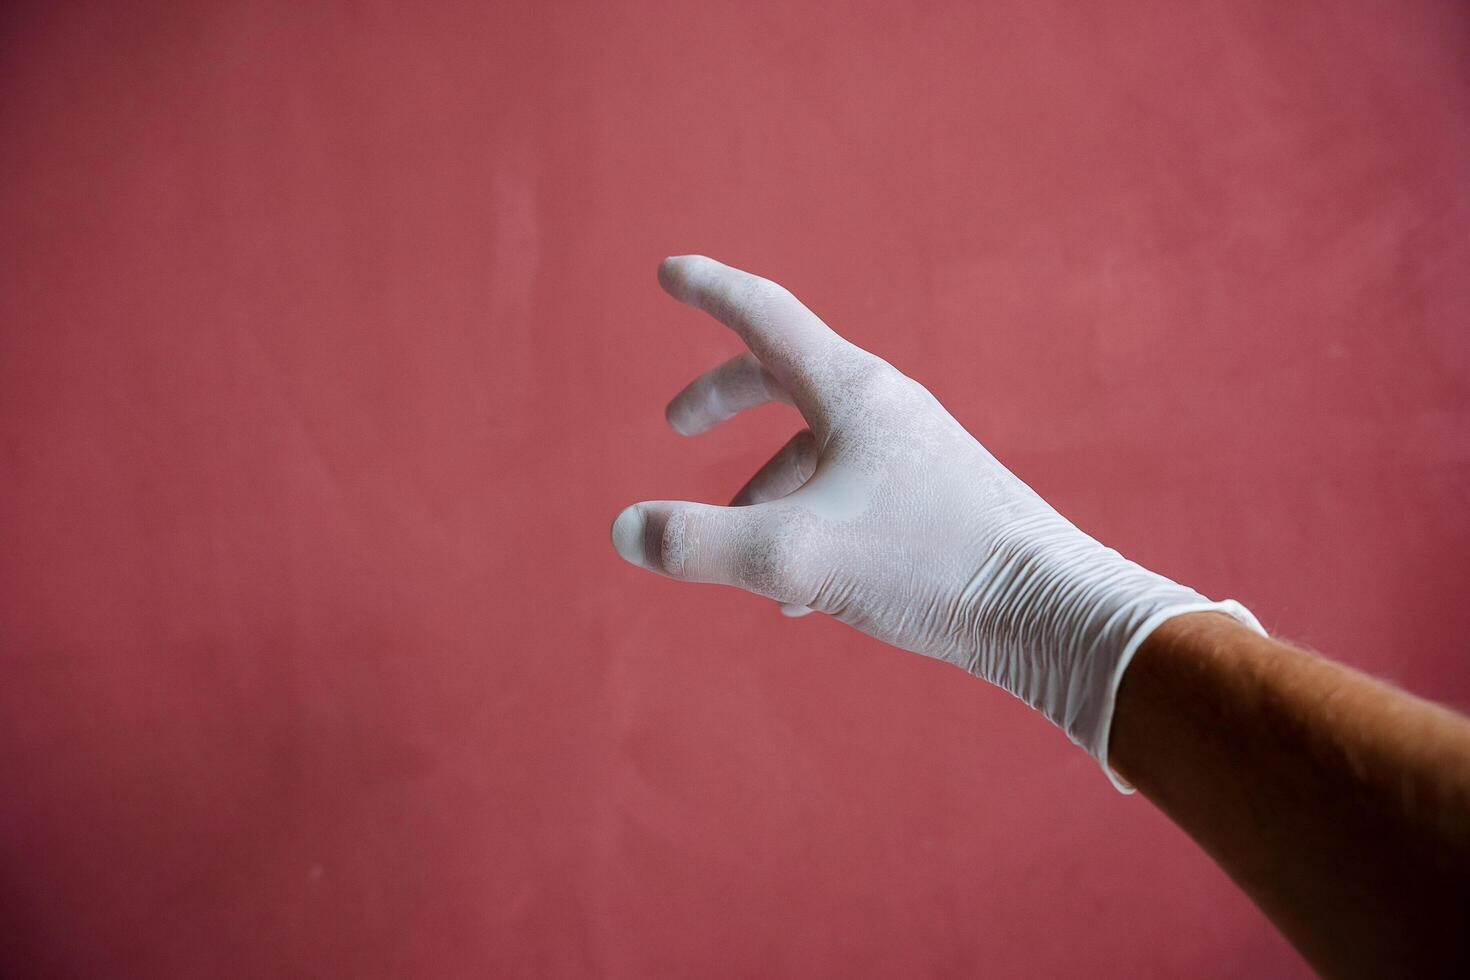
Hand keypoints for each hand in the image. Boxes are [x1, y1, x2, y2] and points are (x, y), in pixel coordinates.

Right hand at [612, 256, 1259, 784]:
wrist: (1050, 612)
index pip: (764, 317)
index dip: (709, 290)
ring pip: (816, 450)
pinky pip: (850, 494)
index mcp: (851, 392)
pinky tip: (797, 599)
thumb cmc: (927, 565)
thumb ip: (700, 541)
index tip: (669, 270)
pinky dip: (807, 524)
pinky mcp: (935, 501)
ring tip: (735, 552)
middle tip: (674, 423)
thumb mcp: (793, 555)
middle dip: (724, 397)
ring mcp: (914, 453)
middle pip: (785, 379)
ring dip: (763, 486)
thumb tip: (624, 531)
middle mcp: (884, 409)